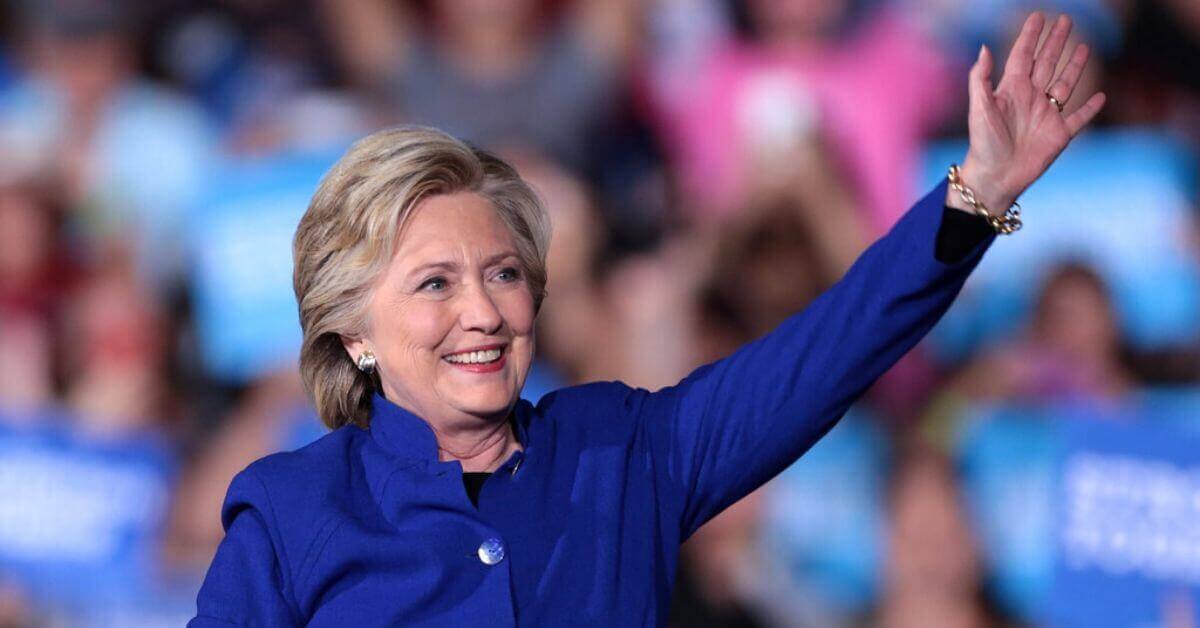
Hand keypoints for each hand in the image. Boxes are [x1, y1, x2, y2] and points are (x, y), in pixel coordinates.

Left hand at [953, 13, 1105, 213]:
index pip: (1022, 55)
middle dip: (1056, 42)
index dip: (1030, 36)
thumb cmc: (983, 144)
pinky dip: (1090, 108)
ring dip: (1075, 66)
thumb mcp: (979, 108)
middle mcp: (1030, 99)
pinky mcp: (1060, 134)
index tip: (1038, 16)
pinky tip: (1099, 96)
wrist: (995, 177)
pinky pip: (1079, 117)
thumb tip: (984, 47)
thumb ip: (981, 78)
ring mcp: (1046, 115)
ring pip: (1065, 84)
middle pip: (1047, 63)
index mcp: (1011, 90)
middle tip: (1065, 20)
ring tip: (1084, 47)